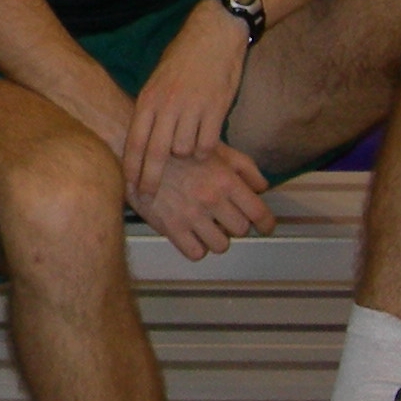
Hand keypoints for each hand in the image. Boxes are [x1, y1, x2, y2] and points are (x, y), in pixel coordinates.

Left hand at [123, 2, 249, 196]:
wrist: (212, 34)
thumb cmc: (183, 58)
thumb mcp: (157, 81)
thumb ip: (151, 108)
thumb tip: (141, 138)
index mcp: (149, 98)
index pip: (135, 140)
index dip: (130, 166)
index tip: (127, 185)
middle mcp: (168, 105)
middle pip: (156, 152)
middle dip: (150, 178)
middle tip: (148, 195)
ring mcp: (192, 108)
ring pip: (184, 151)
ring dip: (185, 156)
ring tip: (187, 152)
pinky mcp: (216, 110)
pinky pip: (207, 145)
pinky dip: (206, 150)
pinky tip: (205, 146)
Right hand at [128, 142, 273, 261]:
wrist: (134, 152)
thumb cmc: (175, 149)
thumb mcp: (214, 148)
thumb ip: (243, 166)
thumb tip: (262, 187)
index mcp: (225, 178)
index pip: (259, 213)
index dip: (267, 224)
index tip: (265, 227)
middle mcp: (211, 198)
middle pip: (241, 230)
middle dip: (235, 225)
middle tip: (225, 218)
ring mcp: (190, 214)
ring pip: (221, 245)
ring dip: (217, 238)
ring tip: (208, 227)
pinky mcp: (170, 227)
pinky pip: (196, 252)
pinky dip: (197, 247)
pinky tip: (191, 234)